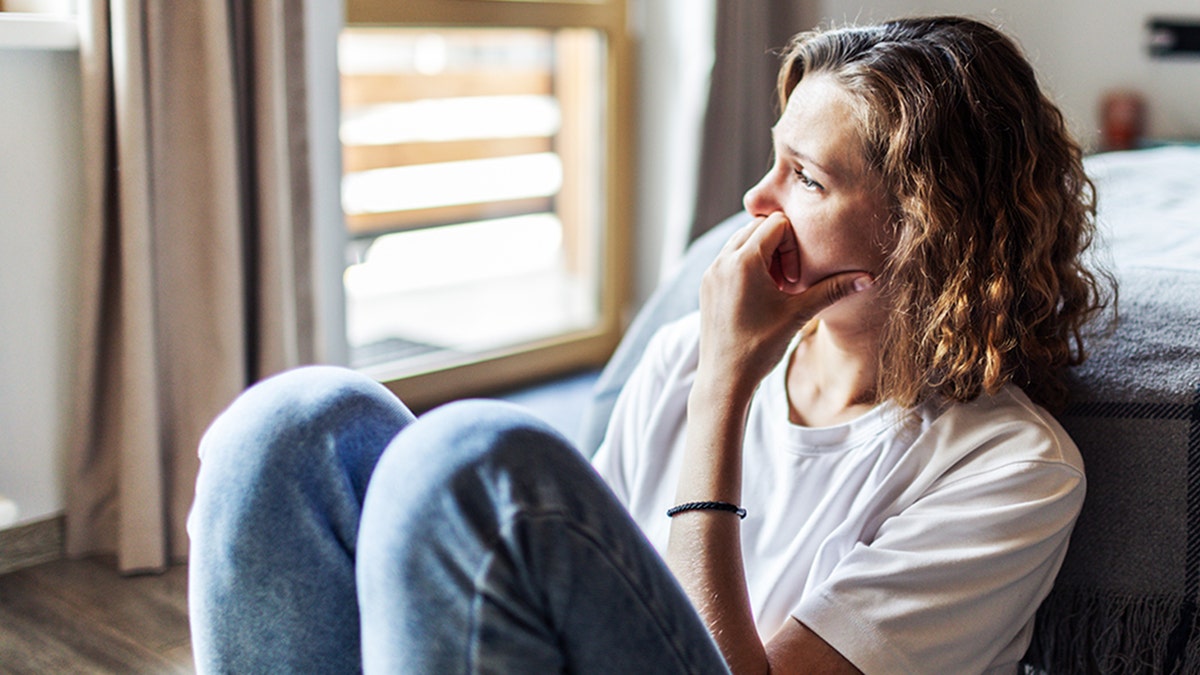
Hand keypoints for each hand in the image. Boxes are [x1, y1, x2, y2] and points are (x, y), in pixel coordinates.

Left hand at [696, 213, 872, 395]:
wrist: (725, 378)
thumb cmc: (761, 347)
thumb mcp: (800, 314)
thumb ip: (834, 290)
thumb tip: (870, 278)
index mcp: (744, 260)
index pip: (777, 223)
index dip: (794, 244)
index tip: (796, 279)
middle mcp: (722, 261)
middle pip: (758, 227)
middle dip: (779, 247)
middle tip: (788, 282)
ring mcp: (711, 272)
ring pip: (741, 241)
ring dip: (763, 255)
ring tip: (775, 289)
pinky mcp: (706, 285)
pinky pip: (729, 259)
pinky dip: (747, 267)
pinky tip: (759, 297)